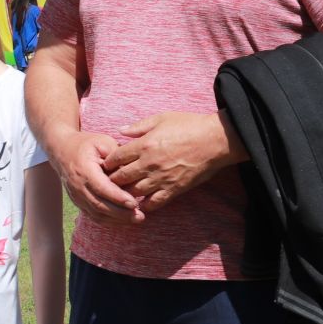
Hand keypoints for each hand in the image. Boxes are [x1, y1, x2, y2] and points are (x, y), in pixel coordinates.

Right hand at [48, 129, 141, 224]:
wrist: (62, 150)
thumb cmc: (86, 145)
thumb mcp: (103, 142)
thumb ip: (118, 157)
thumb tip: (133, 172)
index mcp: (84, 169)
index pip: (101, 188)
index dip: (117, 197)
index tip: (134, 203)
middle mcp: (78, 186)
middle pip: (99, 205)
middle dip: (121, 213)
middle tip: (140, 216)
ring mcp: (76, 196)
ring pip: (97, 214)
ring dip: (117, 220)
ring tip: (136, 219)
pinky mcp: (79, 202)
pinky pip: (94, 216)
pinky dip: (110, 221)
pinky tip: (124, 220)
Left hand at [103, 112, 241, 210]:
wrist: (215, 140)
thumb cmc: (190, 125)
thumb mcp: (162, 118)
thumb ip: (139, 126)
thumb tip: (120, 131)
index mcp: (144, 145)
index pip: (115, 158)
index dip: (108, 162)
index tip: (107, 164)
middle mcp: (149, 164)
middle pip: (120, 177)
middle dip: (112, 179)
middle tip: (109, 181)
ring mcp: (161, 178)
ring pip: (133, 192)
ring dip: (125, 193)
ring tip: (121, 193)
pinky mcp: (174, 189)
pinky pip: (154, 203)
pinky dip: (144, 205)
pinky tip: (140, 203)